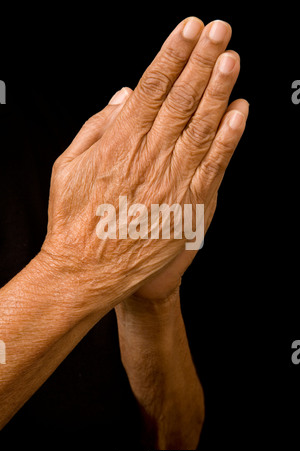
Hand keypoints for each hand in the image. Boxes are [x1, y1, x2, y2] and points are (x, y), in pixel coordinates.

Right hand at [41, 17, 248, 315]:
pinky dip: (229, 136)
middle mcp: (150, 155)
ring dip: (220, 89)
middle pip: (181, 97)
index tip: (190, 29)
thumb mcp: (68, 166)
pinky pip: (214, 164)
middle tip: (220, 28)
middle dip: (202, 59)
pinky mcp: (190, 205)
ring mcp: (173, 179)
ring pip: (202, 125)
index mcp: (120, 141)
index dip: (172, 54)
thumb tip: (125, 96)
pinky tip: (241, 110)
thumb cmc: (75, 220)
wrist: (89, 271)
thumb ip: (97, 127)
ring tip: (232, 57)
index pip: (152, 87)